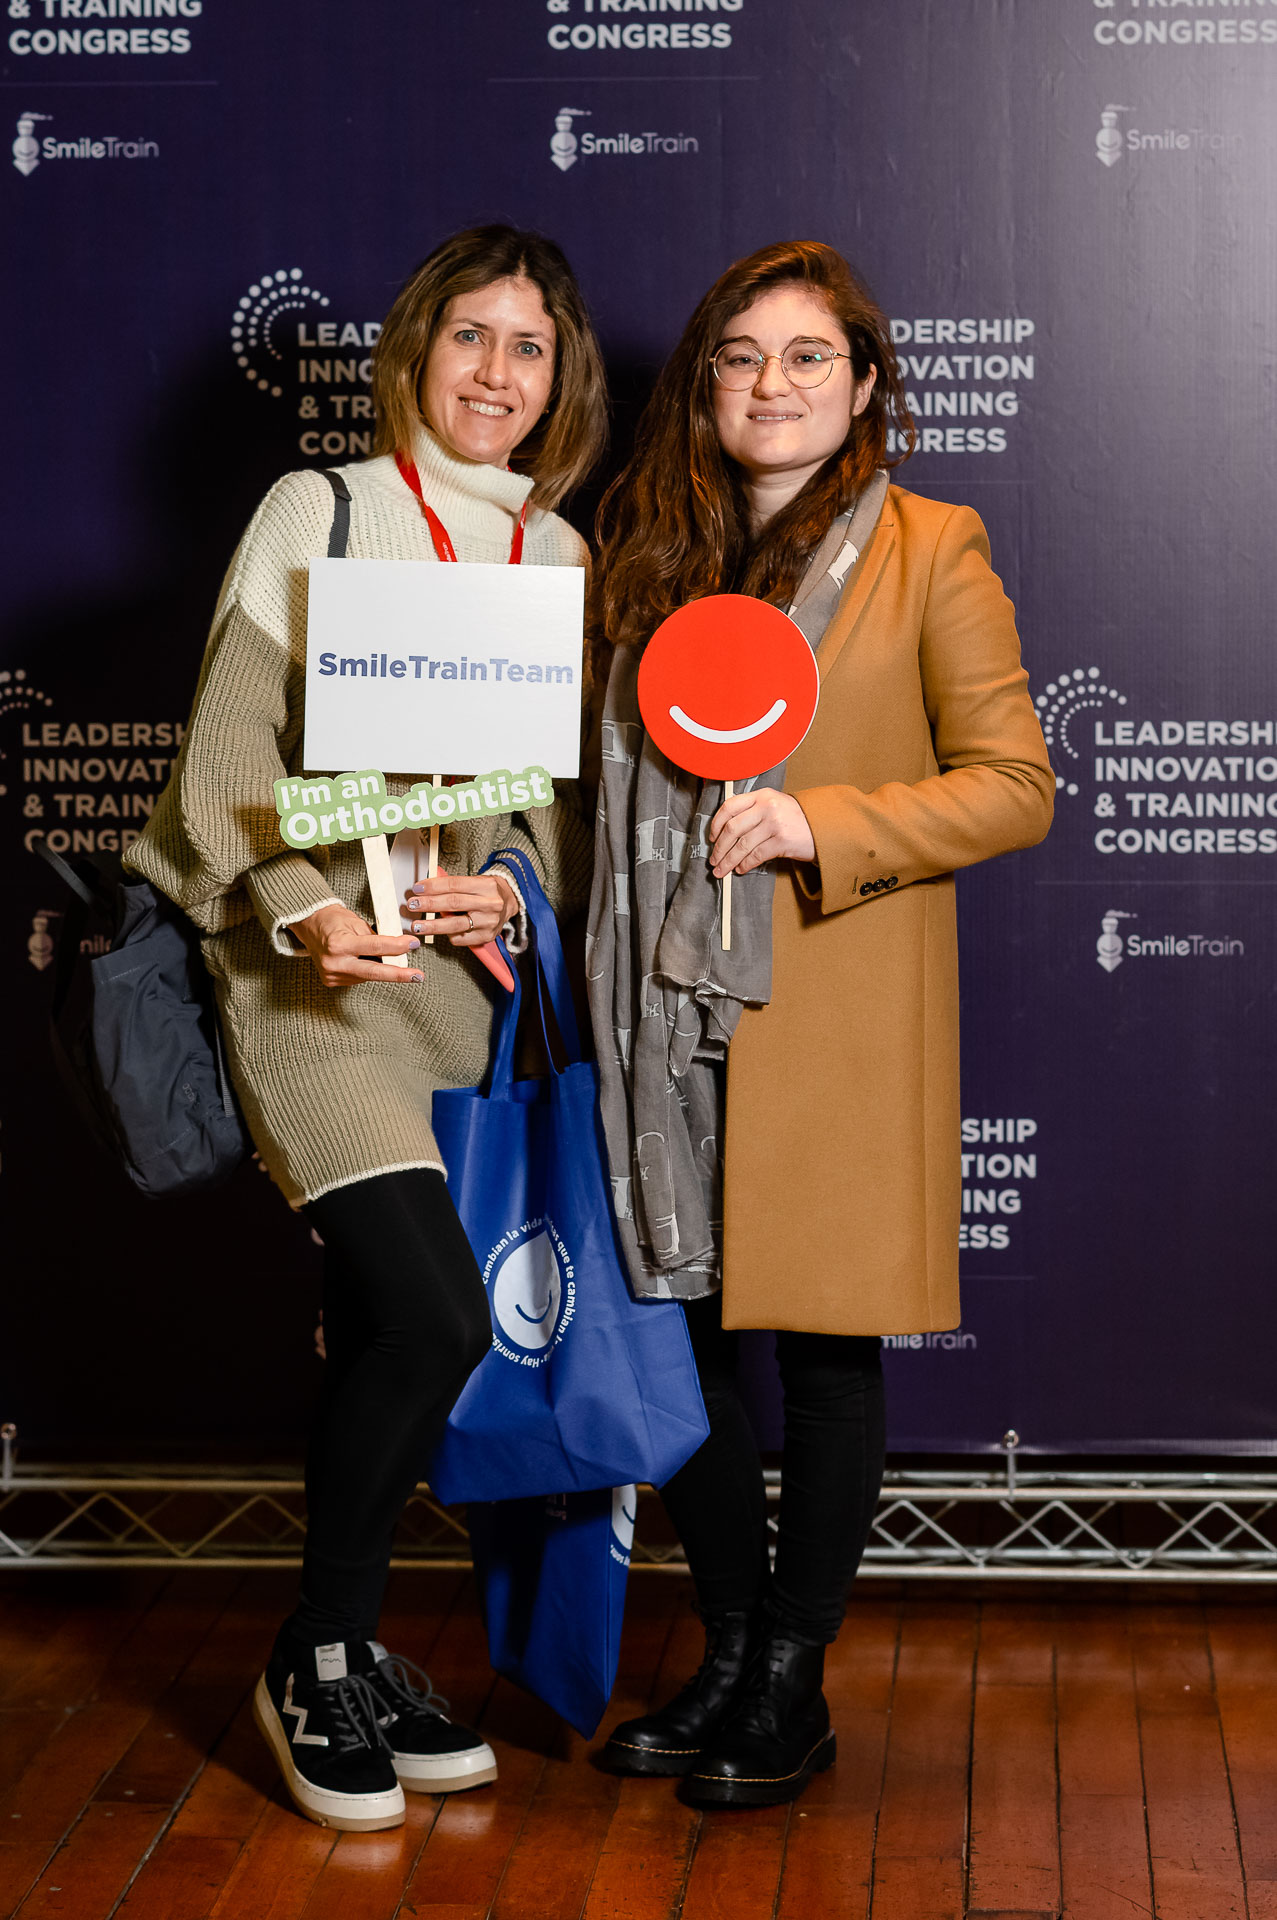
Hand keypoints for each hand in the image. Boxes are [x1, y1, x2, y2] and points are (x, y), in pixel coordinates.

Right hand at [292, 903, 422, 986]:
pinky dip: (367, 970)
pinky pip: (358, 978)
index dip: (397, 946)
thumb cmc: (333, 920)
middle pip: (373, 972)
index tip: (412, 944)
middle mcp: (334, 962)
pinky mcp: (331, 981)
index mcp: (339, 944)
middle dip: (398, 974)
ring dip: (381, 969)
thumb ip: (376, 938)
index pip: (375, 946)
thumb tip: (397, 950)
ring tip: (382, 957)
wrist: (310, 926)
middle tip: (417, 976)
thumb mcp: (356, 923)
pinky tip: (365, 961)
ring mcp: (332, 975)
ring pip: (367, 976)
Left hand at [405, 868, 518, 948]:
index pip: (455, 884)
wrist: (509, 903)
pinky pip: (460, 938)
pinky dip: (447, 934)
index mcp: (486, 885)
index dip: (434, 887)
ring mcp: (489, 922)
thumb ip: (451, 885)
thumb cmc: (486, 892)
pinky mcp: (486, 937)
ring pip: (455, 925)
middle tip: (412, 905)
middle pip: (454, 903)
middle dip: (430, 904)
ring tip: (417, 926)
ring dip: (433, 926)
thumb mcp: (473, 881)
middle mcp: (490, 904)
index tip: (417, 889)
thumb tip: (425, 888)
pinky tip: (440, 930)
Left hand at [709, 789, 815, 877]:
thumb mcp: (774, 805)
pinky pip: (756, 855)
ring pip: (742, 845)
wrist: (824, 827)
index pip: (729, 806)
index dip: (716, 824)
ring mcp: (775, 823)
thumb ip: (753, 810)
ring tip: (722, 870)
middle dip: (719, 848)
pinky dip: (745, 864)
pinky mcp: (782, 841)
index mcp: (762, 795)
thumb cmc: (796, 819)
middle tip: (714, 860)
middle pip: (732, 828)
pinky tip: (740, 869)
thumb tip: (726, 832)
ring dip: (728, 861)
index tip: (712, 838)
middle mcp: (767, 807)